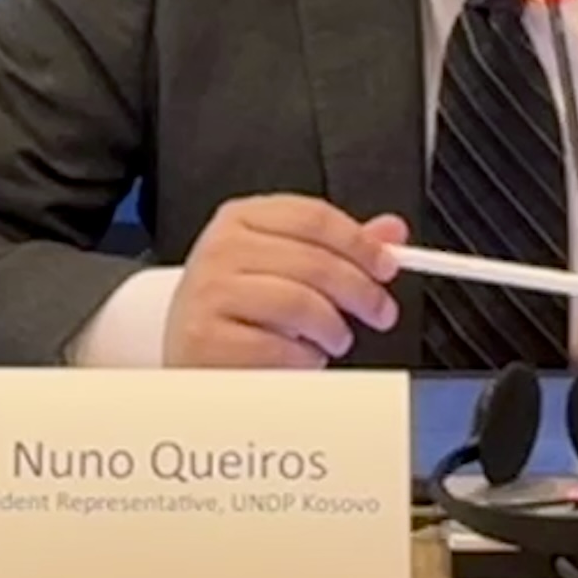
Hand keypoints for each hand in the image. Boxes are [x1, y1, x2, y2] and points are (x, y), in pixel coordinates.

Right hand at [163, 195, 406, 368]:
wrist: (186, 352)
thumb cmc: (238, 309)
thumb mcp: (283, 267)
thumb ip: (337, 248)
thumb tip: (391, 231)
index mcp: (240, 219)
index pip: (313, 217)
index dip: (360, 243)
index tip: (386, 266)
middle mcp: (221, 248)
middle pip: (314, 261)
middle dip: (360, 291)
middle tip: (379, 311)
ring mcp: (210, 292)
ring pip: (301, 304)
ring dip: (333, 329)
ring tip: (333, 339)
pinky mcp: (207, 338)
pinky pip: (280, 348)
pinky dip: (304, 360)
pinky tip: (301, 358)